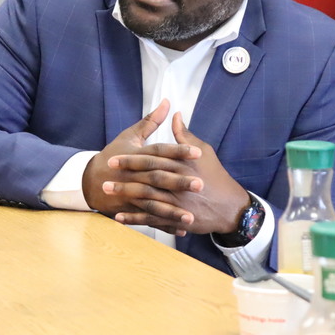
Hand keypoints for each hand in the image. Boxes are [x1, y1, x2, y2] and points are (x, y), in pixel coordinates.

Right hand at [82, 100, 203, 233]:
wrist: (89, 181)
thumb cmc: (113, 155)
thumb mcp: (130, 136)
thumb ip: (150, 121)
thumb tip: (167, 102)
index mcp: (136, 154)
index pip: (159, 151)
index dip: (178, 151)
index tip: (197, 153)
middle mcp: (134, 175)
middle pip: (158, 178)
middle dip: (179, 182)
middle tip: (201, 184)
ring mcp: (130, 194)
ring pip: (153, 203)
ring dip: (172, 211)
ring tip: (192, 216)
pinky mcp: (129, 209)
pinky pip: (148, 219)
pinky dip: (164, 225)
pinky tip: (182, 229)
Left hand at [108, 113, 250, 234]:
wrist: (230, 207)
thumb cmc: (216, 176)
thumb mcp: (204, 151)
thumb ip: (185, 134)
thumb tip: (175, 114)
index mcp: (182, 165)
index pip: (152, 159)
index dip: (131, 159)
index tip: (113, 158)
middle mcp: (178, 184)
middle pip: (146, 179)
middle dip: (124, 179)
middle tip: (104, 178)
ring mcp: (177, 203)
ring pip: (146, 200)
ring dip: (126, 197)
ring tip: (107, 194)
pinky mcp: (177, 218)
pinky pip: (152, 220)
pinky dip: (135, 219)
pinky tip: (119, 217)